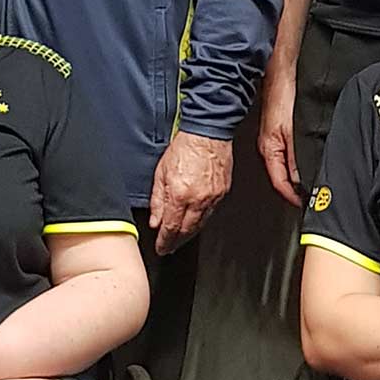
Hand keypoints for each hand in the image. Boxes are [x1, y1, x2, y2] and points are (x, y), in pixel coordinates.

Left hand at [149, 132, 232, 254]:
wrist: (208, 132)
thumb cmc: (185, 147)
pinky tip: (195, 220)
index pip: (171, 228)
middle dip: (177, 242)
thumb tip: (156, 220)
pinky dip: (201, 220)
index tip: (161, 248)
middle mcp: (198, 200)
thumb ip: (157, 200)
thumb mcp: (161, 173)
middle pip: (187, 231)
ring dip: (189, 233)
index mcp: (180, 195)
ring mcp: (213, 198)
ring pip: (200, 224)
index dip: (165, 242)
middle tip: (170, 246)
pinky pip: (211, 212)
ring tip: (181, 237)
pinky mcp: (223, 193)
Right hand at [257, 69, 301, 207]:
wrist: (281, 74)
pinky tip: (311, 162)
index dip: (294, 198)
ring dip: (300, 176)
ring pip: (288, 167)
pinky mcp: (282, 131)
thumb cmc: (284, 97)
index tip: (307, 206)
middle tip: (314, 198)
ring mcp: (275, 139)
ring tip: (314, 184)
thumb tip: (300, 183)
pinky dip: (300, 162)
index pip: (280, 184)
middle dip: (297, 190)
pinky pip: (291, 155)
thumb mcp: (293, 133)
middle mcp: (270, 147)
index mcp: (269, 151)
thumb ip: (296, 159)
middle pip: (283, 178)